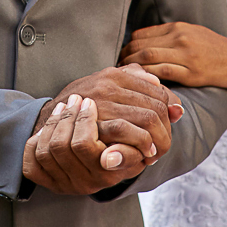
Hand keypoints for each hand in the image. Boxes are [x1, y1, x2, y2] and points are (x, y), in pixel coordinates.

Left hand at [22, 95, 145, 194]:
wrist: (84, 167)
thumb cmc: (118, 147)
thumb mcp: (137, 143)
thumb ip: (146, 126)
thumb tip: (170, 111)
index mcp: (108, 174)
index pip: (88, 145)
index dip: (85, 122)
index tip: (89, 103)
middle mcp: (87, 183)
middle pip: (71, 145)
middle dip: (72, 117)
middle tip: (79, 99)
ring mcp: (65, 183)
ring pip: (52, 149)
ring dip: (58, 121)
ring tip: (68, 104)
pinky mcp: (47, 181)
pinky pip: (34, 161)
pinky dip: (39, 136)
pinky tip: (52, 120)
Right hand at [34, 66, 183, 166]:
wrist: (48, 119)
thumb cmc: (84, 106)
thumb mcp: (108, 89)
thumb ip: (139, 89)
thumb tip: (177, 106)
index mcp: (115, 74)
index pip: (158, 91)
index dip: (168, 111)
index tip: (169, 127)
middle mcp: (109, 84)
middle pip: (156, 105)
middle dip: (166, 129)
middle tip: (163, 146)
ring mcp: (102, 102)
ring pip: (148, 118)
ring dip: (157, 139)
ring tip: (154, 152)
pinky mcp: (94, 121)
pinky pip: (129, 131)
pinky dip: (141, 143)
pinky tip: (142, 153)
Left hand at [121, 22, 226, 88]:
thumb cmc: (215, 48)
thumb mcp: (193, 33)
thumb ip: (171, 36)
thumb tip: (146, 41)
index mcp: (178, 28)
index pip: (142, 34)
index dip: (127, 45)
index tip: (121, 55)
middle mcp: (179, 38)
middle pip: (142, 45)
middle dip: (125, 57)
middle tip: (116, 68)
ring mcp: (186, 55)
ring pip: (149, 57)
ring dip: (132, 67)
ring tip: (124, 77)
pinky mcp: (191, 73)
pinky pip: (163, 73)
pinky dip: (148, 77)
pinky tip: (141, 84)